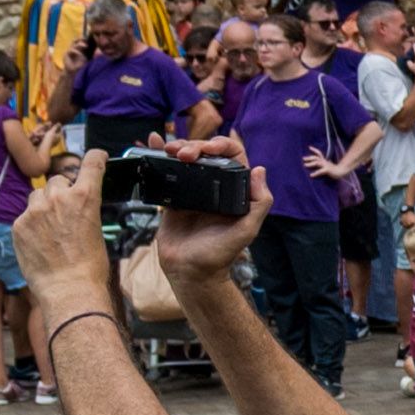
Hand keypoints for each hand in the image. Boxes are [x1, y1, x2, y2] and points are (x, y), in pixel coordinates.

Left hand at [9, 153, 117, 300]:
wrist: (68, 288)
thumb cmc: (90, 267)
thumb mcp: (96, 231)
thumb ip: (84, 211)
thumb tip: (76, 209)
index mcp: (85, 197)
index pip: (92, 164)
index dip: (95, 157)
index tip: (96, 157)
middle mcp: (58, 198)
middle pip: (57, 180)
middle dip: (61, 191)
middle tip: (64, 209)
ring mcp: (35, 211)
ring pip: (37, 196)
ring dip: (43, 205)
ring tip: (49, 227)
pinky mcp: (18, 225)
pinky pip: (24, 216)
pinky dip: (31, 225)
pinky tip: (39, 242)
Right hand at [146, 157, 271, 285]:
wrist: (191, 271)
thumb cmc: (221, 253)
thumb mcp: (247, 229)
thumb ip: (259, 202)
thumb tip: (260, 170)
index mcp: (234, 190)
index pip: (232, 156)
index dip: (221, 145)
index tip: (209, 148)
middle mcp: (215, 186)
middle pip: (206, 153)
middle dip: (195, 145)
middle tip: (184, 153)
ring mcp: (193, 190)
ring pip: (187, 159)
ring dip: (178, 147)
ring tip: (169, 149)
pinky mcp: (173, 197)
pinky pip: (167, 172)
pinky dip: (159, 155)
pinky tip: (153, 143)